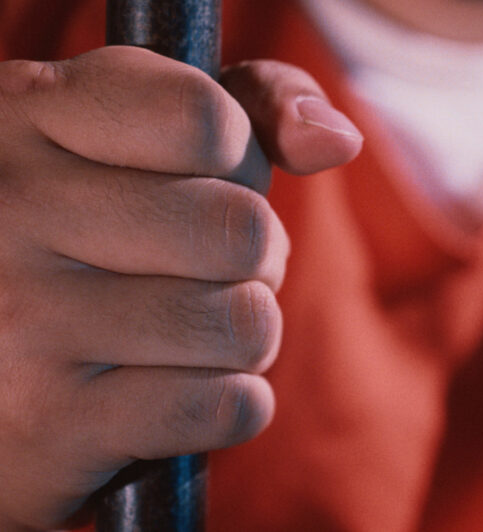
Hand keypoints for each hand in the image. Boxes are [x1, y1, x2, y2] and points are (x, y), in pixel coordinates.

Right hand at [0, 46, 360, 529]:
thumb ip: (251, 106)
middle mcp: (9, 206)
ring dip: (243, 339)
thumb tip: (337, 140)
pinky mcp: (50, 424)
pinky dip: (230, 407)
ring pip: (245, 324)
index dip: (238, 159)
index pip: (204, 118)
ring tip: (184, 335)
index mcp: (29, 114)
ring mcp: (20, 318)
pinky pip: (228, 406)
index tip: (203, 177)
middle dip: (255, 260)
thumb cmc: (85, 238)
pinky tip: (172, 394)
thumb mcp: (146, 137)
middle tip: (200, 273)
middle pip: (242, 230)